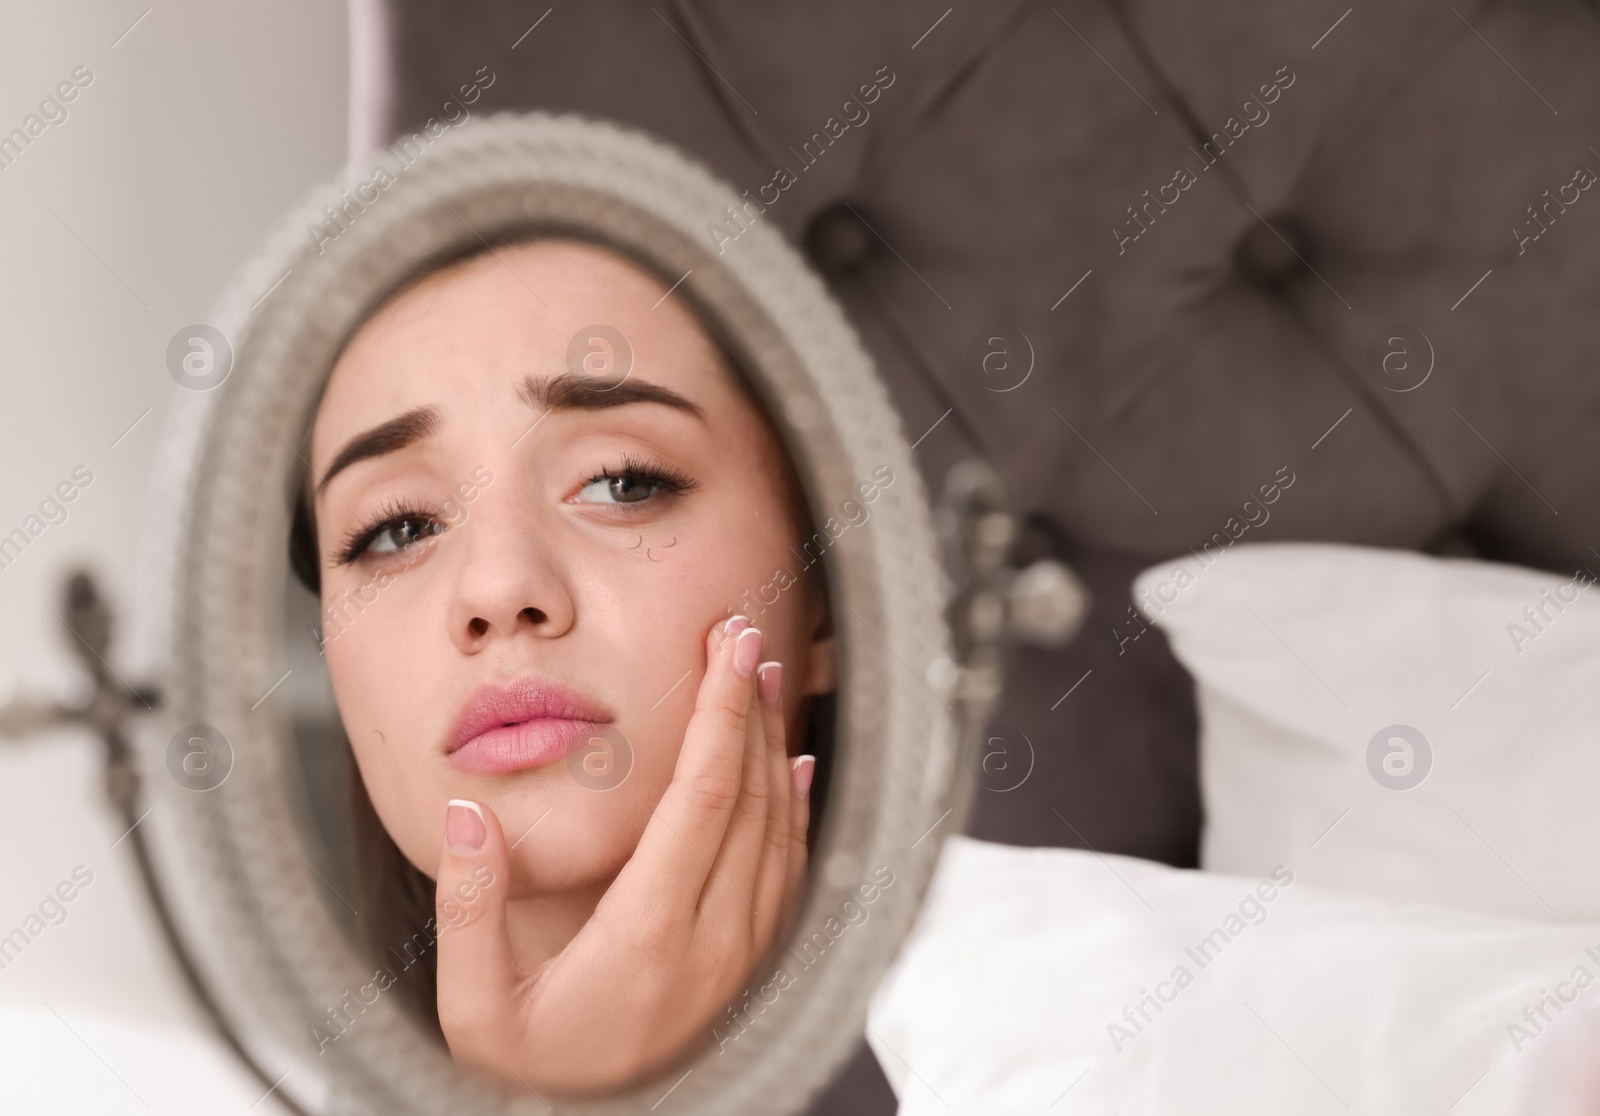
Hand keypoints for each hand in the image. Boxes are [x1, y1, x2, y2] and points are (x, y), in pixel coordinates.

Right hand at [432, 615, 814, 1093]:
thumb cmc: (537, 1067)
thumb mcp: (475, 1007)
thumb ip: (469, 908)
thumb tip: (468, 812)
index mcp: (648, 935)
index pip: (701, 799)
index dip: (720, 716)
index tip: (728, 651)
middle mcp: (712, 937)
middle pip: (749, 798)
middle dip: (750, 708)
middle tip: (745, 637)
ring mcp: (743, 952)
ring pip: (777, 825)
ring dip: (774, 744)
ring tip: (765, 677)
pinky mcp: (754, 961)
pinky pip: (790, 867)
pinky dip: (795, 805)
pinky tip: (791, 763)